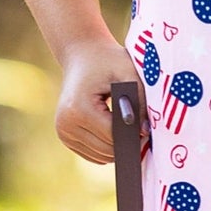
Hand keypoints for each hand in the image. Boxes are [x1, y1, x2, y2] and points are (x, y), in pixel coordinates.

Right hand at [56, 36, 138, 163]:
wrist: (81, 54)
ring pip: (101, 156)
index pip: (113, 135)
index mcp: (79, 108)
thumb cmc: (108, 61)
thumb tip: (145, 132)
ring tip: (126, 126)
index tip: (148, 129)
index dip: (134, 135)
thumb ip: (139, 102)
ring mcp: (63, 131)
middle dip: (127, 142)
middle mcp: (66, 123)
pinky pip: (94, 154)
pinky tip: (114, 129)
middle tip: (142, 129)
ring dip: (118, 146)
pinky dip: (107, 147)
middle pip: (107, 149)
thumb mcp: (128, 74)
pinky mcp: (65, 136)